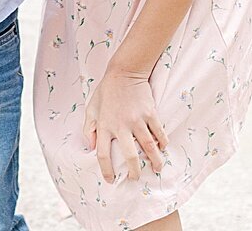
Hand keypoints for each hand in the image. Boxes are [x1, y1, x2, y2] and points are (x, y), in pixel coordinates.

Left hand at [84, 69, 167, 183]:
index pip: (102, 153)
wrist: (124, 72)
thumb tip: (90, 147)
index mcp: (104, 125)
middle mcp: (121, 125)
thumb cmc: (106, 91)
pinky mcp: (150, 113)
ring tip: (157, 169)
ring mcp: (137, 119)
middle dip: (135, 171)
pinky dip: (162, 142)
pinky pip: (159, 132)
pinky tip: (163, 148)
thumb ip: (88, 128)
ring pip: (149, 146)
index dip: (106, 169)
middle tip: (136, 178)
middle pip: (130, 155)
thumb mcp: (91, 108)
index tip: (111, 179)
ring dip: (155, 160)